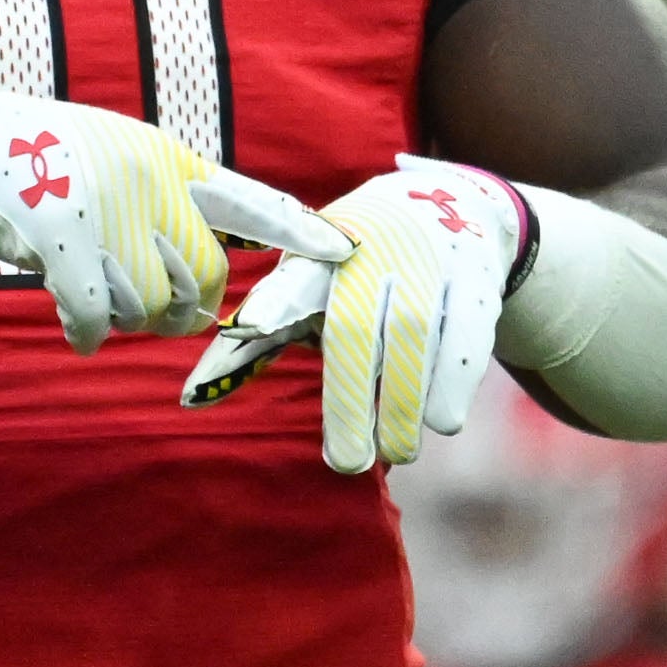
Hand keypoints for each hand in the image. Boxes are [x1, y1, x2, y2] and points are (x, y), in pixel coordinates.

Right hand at [0, 81, 346, 355]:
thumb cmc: (30, 155)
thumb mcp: (109, 152)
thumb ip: (156, 194)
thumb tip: (194, 268)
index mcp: (166, 157)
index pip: (246, 198)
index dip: (296, 229)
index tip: (343, 250)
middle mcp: (147, 180)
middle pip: (203, 275)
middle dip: (183, 312)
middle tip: (155, 319)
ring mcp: (104, 207)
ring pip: (150, 303)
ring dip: (127, 322)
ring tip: (98, 307)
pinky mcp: (60, 237)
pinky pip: (97, 315)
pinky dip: (89, 335)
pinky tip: (78, 335)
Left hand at [180, 155, 525, 473]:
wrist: (454, 205)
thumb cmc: (357, 269)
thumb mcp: (309, 286)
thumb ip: (261, 340)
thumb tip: (193, 398)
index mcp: (319, 251)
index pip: (293, 280)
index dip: (272, 303)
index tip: (247, 327)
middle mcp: (369, 249)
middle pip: (353, 326)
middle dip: (348, 399)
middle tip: (347, 461)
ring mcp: (425, 258)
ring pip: (411, 334)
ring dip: (403, 402)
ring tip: (396, 452)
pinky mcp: (474, 276)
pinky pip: (465, 333)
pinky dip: (453, 382)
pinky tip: (441, 424)